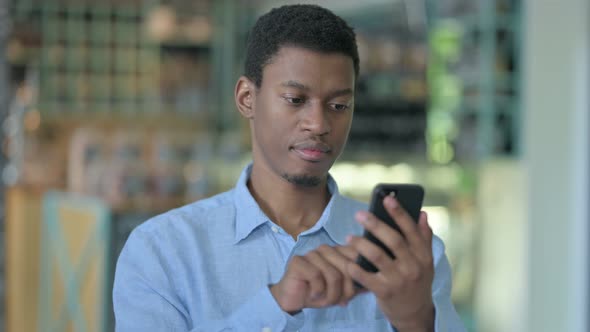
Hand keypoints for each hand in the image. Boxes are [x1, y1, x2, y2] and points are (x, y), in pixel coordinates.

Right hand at [270, 244, 363, 313]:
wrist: (293, 298)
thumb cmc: (319, 292)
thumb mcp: (343, 290)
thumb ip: (358, 284)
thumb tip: (379, 280)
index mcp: (338, 251)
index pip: (357, 258)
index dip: (358, 278)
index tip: (351, 293)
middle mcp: (326, 249)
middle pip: (348, 268)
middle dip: (345, 291)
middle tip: (338, 301)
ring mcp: (312, 253)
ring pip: (333, 275)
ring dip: (331, 294)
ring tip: (325, 300)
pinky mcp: (298, 261)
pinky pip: (317, 277)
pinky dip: (318, 292)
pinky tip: (313, 295)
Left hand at [346, 195, 434, 331]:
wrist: (414, 313)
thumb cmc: (417, 281)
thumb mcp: (426, 261)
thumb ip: (424, 238)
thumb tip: (422, 213)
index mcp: (423, 255)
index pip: (411, 230)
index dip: (399, 213)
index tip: (387, 198)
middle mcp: (413, 266)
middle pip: (393, 240)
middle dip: (375, 225)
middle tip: (359, 214)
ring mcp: (399, 280)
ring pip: (378, 256)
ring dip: (361, 244)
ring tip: (349, 236)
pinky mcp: (385, 292)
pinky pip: (366, 277)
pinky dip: (355, 268)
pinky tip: (347, 261)